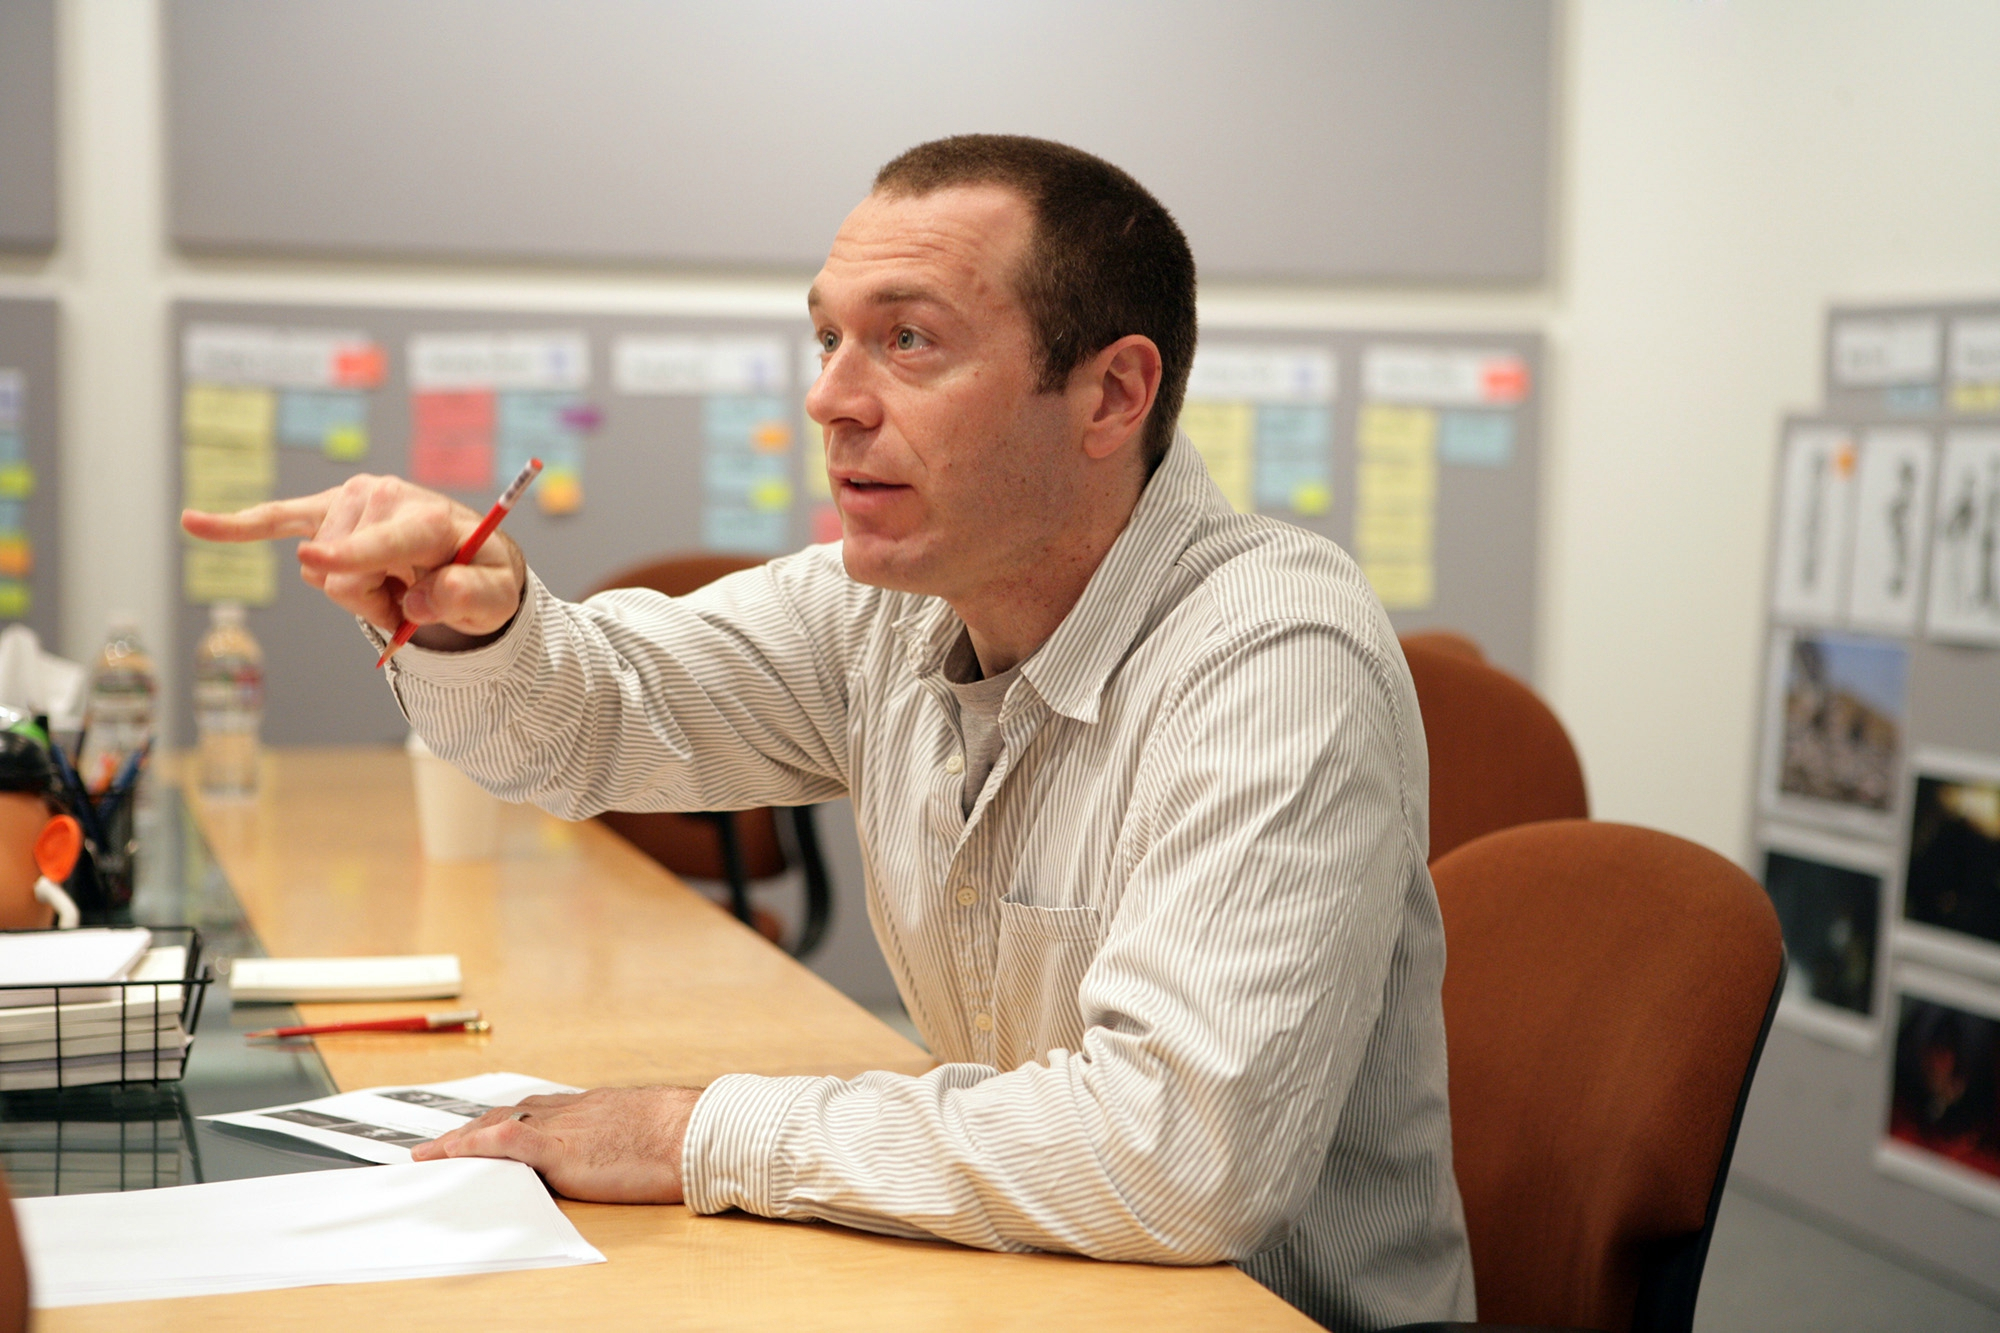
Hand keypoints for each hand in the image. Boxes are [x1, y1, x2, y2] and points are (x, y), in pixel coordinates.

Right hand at [180, 474, 525, 643]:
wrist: (470, 556)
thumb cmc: (479, 576)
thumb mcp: (493, 597)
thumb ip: (468, 597)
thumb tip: (427, 599)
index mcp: (428, 519)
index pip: (383, 539)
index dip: (353, 556)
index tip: (319, 562)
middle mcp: (384, 498)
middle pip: (340, 573)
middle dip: (370, 603)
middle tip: (409, 599)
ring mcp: (351, 500)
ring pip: (317, 572)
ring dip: (352, 593)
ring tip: (392, 584)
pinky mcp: (324, 511)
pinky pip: (272, 519)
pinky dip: (235, 524)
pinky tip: (195, 522)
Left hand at [409, 1085, 701, 1203]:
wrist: (694, 1131)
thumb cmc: (682, 1136)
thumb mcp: (645, 1130)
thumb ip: (623, 1135)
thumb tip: (626, 1149)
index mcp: (591, 1108)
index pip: (535, 1111)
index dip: (503, 1121)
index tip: (483, 1128)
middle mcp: (569, 1111)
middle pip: (507, 1115)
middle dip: (470, 1129)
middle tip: (437, 1145)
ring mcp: (562, 1127)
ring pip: (497, 1126)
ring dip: (459, 1139)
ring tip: (429, 1154)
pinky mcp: (559, 1148)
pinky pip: (503, 1142)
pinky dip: (473, 1145)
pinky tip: (449, 1152)